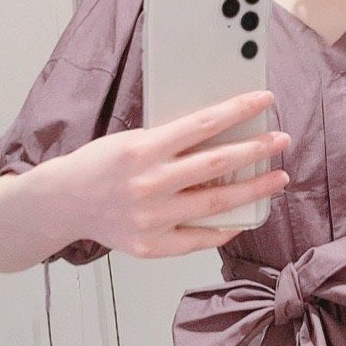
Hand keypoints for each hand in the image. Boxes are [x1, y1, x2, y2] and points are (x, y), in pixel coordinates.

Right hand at [57, 90, 289, 258]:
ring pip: (217, 203)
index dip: (239, 110)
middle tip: (281, 140)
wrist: (64, 203)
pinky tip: (245, 216)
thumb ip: (171, 142)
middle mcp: (150, 184)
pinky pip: (200, 238)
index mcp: (143, 150)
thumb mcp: (132, 140)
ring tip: (277, 177)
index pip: (203, 124)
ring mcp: (152, 218)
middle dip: (257, 150)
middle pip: (218, 164)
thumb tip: (222, 136)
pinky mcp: (151, 245)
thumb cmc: (99, 165)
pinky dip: (225, 227)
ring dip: (254, 189)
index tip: (264, 100)